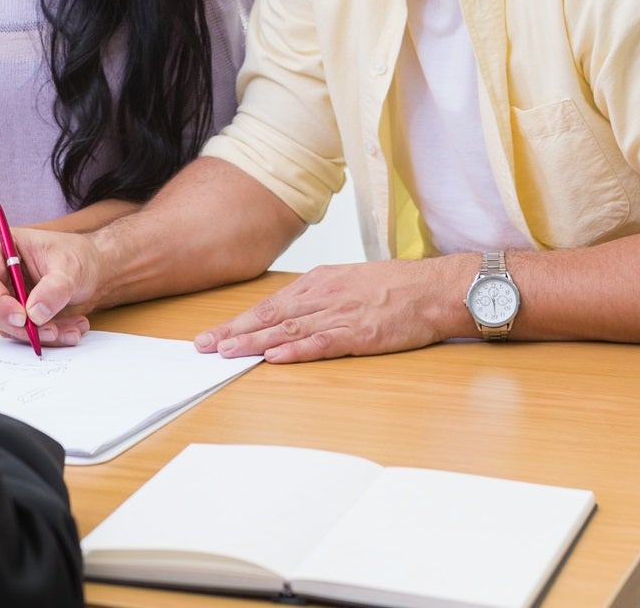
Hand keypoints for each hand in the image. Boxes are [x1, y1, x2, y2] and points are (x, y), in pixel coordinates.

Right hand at [0, 222, 98, 347]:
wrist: (89, 267)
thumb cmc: (75, 256)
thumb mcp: (71, 267)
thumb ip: (55, 288)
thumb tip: (34, 313)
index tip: (22, 317)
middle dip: (20, 325)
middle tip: (51, 332)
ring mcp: (1, 293)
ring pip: (5, 324)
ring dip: (37, 334)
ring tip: (72, 331)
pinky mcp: (12, 312)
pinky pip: (20, 331)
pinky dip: (44, 336)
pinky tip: (70, 330)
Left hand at [193, 258, 472, 362]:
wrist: (437, 289)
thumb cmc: (398, 287)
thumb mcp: (350, 282)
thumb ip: (320, 298)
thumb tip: (291, 316)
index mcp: (320, 282)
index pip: (270, 304)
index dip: (238, 321)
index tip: (213, 335)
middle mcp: (324, 295)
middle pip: (270, 316)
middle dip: (233, 332)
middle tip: (202, 347)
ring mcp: (341, 314)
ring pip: (289, 330)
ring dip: (254, 342)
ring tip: (226, 353)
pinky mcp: (361, 334)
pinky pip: (322, 343)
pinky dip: (296, 351)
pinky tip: (274, 358)